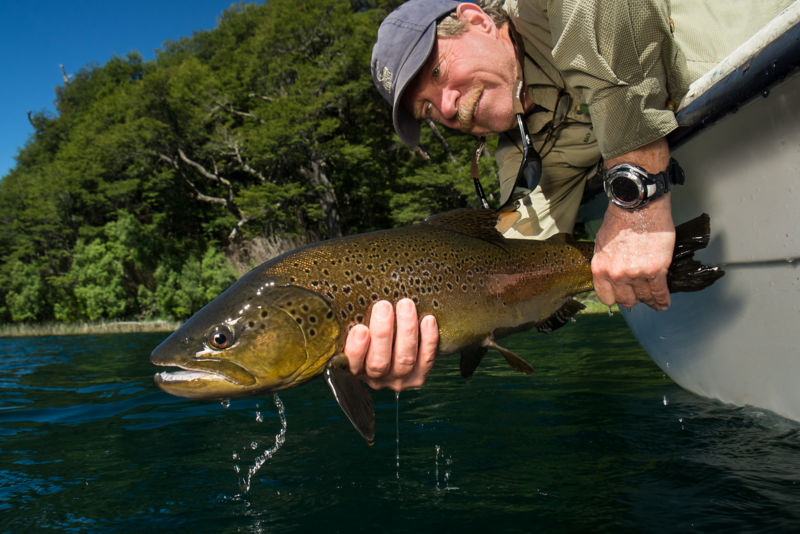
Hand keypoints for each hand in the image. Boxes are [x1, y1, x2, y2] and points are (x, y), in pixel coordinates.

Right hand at [344, 298, 437, 390]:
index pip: (351, 364)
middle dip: (383, 334)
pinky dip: (428, 340)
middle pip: (379, 362)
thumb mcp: (350, 322)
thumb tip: (334, 287)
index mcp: (352, 367)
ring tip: (406, 304)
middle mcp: (374, 378)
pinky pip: (426, 360)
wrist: (395, 339)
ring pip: (404, 360)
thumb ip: (345, 315)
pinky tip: (428, 320)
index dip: (356, 349)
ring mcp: (398, 379)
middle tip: (383, 306)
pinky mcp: (418, 376)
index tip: (360, 328)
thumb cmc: (366, 323)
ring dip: (406, 331)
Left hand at [591, 195, 674, 310]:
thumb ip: (605, 262)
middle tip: (639, 297)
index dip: (616, 298)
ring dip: (650, 301)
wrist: (639, 206)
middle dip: (633, 300)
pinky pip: (659, 292)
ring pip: (644, 297)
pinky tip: (664, 303)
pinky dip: (662, 300)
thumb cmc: (620, 219)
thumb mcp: (601, 243)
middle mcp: (616, 275)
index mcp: (600, 268)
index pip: (606, 297)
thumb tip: (612, 276)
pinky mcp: (656, 270)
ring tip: (654, 302)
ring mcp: (636, 274)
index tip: (622, 297)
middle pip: (626, 300)